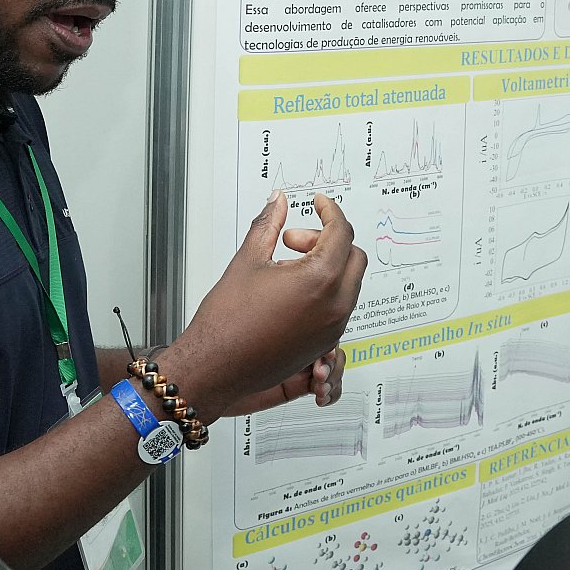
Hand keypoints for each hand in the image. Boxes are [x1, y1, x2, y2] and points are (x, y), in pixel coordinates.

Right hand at [166, 192, 364, 419]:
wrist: (215, 367)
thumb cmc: (227, 321)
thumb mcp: (248, 260)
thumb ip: (269, 224)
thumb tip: (278, 202)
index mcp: (320, 280)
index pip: (342, 232)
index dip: (330, 212)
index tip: (320, 204)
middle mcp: (335, 306)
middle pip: (353, 256)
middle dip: (328, 240)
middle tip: (294, 241)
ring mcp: (333, 328)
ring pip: (348, 282)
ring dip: (327, 266)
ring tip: (286, 268)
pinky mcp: (325, 343)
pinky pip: (339, 306)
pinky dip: (325, 290)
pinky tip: (291, 290)